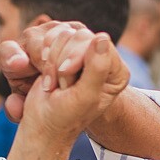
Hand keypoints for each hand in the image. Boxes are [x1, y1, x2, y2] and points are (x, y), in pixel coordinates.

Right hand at [3, 22, 129, 138]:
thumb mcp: (85, 97)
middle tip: (63, 87)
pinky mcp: (67, 52)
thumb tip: (103, 37)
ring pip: (65, 35)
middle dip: (63, 62)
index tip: (67, 83)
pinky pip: (54, 38)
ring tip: (56, 84)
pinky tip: (49, 77)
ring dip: (53, 62)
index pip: (99, 43)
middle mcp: (104, 61)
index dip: (76, 58)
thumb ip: (97, 68)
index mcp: (117, 73)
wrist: (42, 124)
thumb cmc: (64, 116)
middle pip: (81, 36)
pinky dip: (45, 57)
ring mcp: (85, 55)